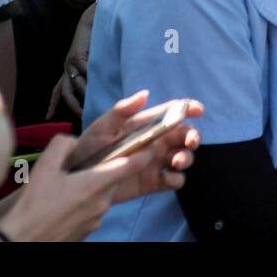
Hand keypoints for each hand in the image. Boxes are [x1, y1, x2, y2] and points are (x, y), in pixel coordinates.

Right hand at [0, 134, 148, 240]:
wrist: (21, 241)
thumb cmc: (33, 204)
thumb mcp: (44, 167)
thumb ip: (62, 145)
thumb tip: (73, 140)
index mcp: (96, 183)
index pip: (133, 164)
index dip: (144, 151)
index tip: (150, 141)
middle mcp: (102, 202)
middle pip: (116, 178)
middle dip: (109, 169)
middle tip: (91, 163)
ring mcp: (97, 219)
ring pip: (103, 195)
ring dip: (95, 187)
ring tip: (71, 185)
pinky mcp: (88, 231)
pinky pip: (93, 210)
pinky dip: (86, 203)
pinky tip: (66, 203)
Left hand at [47, 2, 96, 119]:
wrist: (92, 19)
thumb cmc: (95, 39)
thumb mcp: (91, 60)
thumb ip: (92, 73)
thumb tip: (98, 91)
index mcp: (68, 70)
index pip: (58, 91)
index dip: (52, 104)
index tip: (47, 117)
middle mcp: (67, 68)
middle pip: (67, 93)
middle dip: (73, 106)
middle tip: (82, 117)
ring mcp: (71, 62)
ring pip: (78, 85)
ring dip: (86, 94)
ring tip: (96, 102)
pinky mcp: (77, 55)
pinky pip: (85, 72)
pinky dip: (91, 78)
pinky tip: (99, 82)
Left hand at [71, 91, 202, 203]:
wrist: (78, 178)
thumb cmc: (89, 147)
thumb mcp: (103, 127)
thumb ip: (122, 110)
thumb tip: (145, 93)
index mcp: (146, 125)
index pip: (172, 113)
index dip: (188, 108)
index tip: (198, 110)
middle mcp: (156, 142)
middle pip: (184, 136)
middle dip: (193, 136)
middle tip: (189, 142)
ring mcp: (156, 163)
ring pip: (183, 157)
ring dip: (186, 158)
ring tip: (175, 161)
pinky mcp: (153, 183)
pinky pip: (173, 180)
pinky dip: (176, 179)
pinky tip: (166, 178)